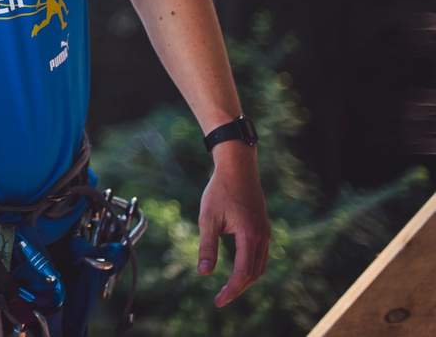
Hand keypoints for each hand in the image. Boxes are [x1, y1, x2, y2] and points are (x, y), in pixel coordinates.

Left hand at [197, 142, 270, 306]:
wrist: (237, 167)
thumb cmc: (220, 191)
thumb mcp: (208, 219)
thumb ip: (207, 247)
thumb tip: (204, 273)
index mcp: (250, 236)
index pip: (243, 273)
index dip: (231, 290)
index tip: (218, 302)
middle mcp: (262, 237)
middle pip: (254, 273)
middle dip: (238, 289)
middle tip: (221, 299)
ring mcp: (265, 232)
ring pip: (260, 265)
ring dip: (246, 279)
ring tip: (229, 288)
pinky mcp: (263, 227)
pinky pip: (261, 255)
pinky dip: (251, 267)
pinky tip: (239, 269)